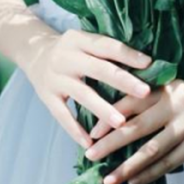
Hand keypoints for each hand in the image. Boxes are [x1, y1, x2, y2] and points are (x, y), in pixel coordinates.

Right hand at [24, 28, 152, 148]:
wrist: (34, 54)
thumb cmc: (72, 50)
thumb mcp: (85, 41)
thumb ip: (107, 50)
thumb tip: (145, 62)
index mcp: (79, 39)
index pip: (107, 46)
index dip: (128, 54)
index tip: (149, 64)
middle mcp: (66, 57)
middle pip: (98, 69)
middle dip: (123, 81)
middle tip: (145, 92)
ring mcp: (55, 77)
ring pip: (82, 94)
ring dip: (103, 110)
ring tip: (121, 124)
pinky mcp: (46, 96)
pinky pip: (62, 115)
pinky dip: (75, 130)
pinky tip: (90, 144)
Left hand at [83, 79, 183, 183]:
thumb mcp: (178, 97)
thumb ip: (154, 104)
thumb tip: (115, 126)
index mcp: (170, 86)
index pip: (133, 100)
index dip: (111, 116)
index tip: (91, 132)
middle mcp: (179, 101)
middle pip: (137, 125)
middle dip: (110, 142)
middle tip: (89, 155)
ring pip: (151, 149)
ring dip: (127, 167)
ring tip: (108, 180)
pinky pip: (168, 163)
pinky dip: (149, 174)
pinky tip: (134, 182)